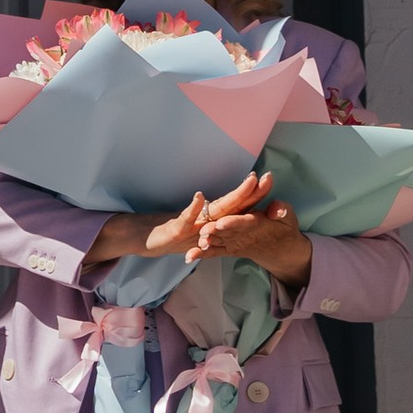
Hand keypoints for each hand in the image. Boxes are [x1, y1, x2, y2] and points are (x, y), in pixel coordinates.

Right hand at [87, 174, 309, 288]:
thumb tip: (234, 221)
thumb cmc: (171, 235)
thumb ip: (214, 229)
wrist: (142, 238)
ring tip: (249, 182)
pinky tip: (200, 197)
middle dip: (251, 189)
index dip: (254, 194)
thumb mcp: (198, 235)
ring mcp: (191, 221)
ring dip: (234, 195)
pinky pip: (186, 218)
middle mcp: (204, 216)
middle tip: (269, 174)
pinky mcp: (174, 228)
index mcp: (211, 219)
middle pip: (232, 202)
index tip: (270, 179)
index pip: (237, 205)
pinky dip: (193, 208)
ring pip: (217, 208)